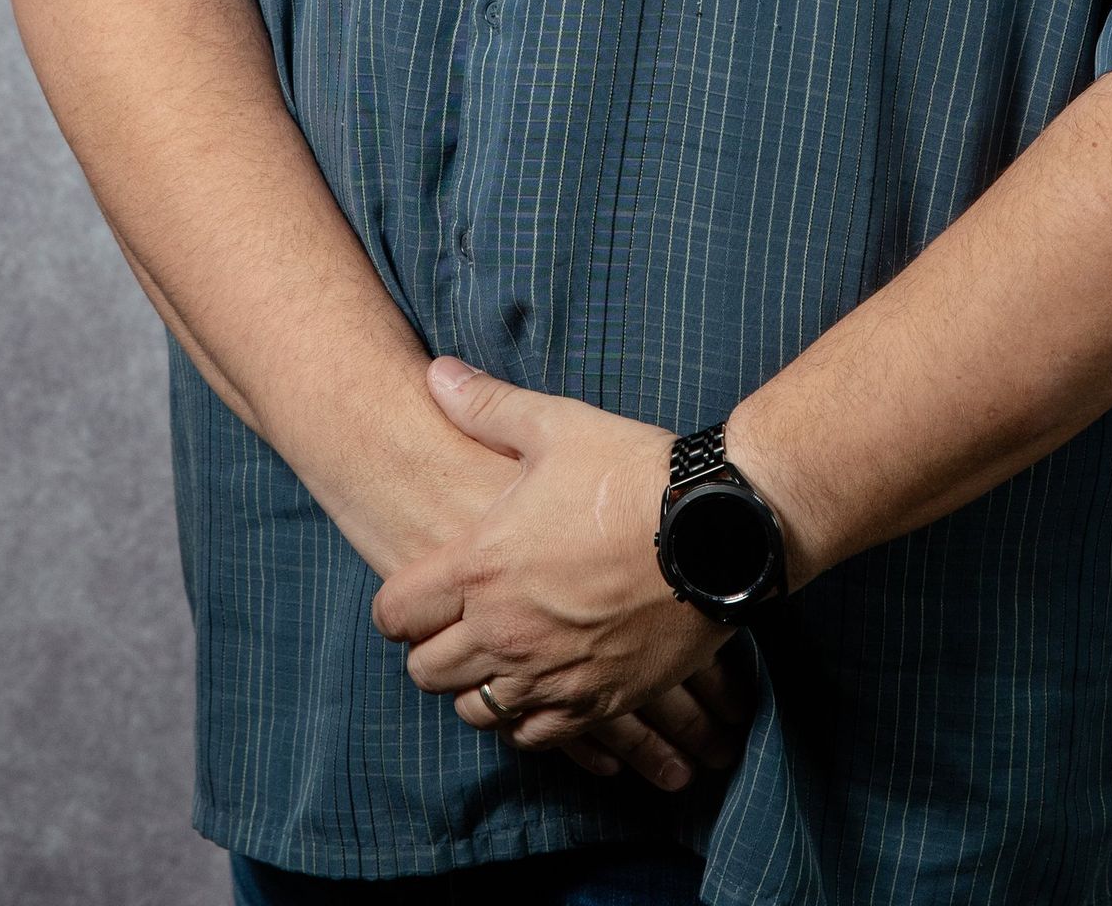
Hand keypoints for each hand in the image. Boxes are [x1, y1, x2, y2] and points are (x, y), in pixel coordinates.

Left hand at [371, 359, 752, 794]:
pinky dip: (525, 718)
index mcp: (481, 566)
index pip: (395, 613)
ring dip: (475, 684)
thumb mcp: (556, 425)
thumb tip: (436, 373)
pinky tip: (538, 684)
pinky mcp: (594, 703)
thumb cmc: (632, 472)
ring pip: (474, 711)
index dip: (397, 604)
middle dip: (429, 647)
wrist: (716, 532)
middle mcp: (504, 631)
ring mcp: (549, 674)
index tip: (416, 592)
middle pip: (425, 670)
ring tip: (496, 653)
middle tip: (455, 623)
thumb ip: (486, 406)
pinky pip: (532, 737)